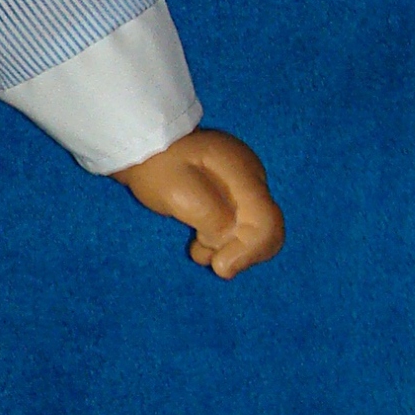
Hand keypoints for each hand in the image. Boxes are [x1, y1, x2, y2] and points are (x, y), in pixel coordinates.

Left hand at [112, 128, 283, 278]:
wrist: (145, 147)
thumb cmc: (157, 167)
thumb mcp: (177, 192)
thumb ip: (210, 217)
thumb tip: (227, 236)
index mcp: (242, 174)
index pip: (267, 222)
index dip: (249, 252)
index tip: (220, 266)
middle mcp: (252, 180)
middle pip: (268, 230)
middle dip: (241, 254)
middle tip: (210, 260)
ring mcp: (245, 187)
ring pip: (255, 232)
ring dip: (228, 249)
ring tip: (197, 248)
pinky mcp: (235, 195)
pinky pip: (242, 226)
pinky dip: (223, 241)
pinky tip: (200, 243)